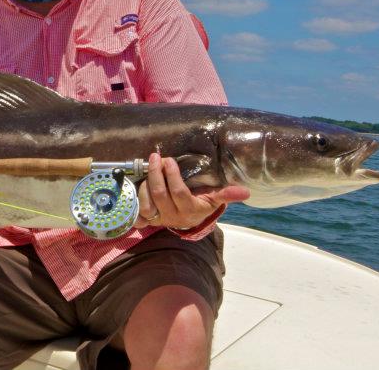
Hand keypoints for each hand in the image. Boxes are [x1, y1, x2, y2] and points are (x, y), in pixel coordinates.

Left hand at [133, 152, 249, 229]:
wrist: (188, 221)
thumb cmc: (201, 203)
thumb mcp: (214, 199)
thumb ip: (227, 194)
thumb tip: (246, 192)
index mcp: (190, 210)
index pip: (179, 193)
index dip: (172, 176)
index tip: (169, 160)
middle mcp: (173, 217)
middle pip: (160, 195)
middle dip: (156, 174)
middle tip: (156, 157)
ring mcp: (159, 219)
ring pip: (146, 204)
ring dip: (144, 185)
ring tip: (148, 168)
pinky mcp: (148, 220)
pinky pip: (136, 214)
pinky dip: (133, 203)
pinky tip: (134, 188)